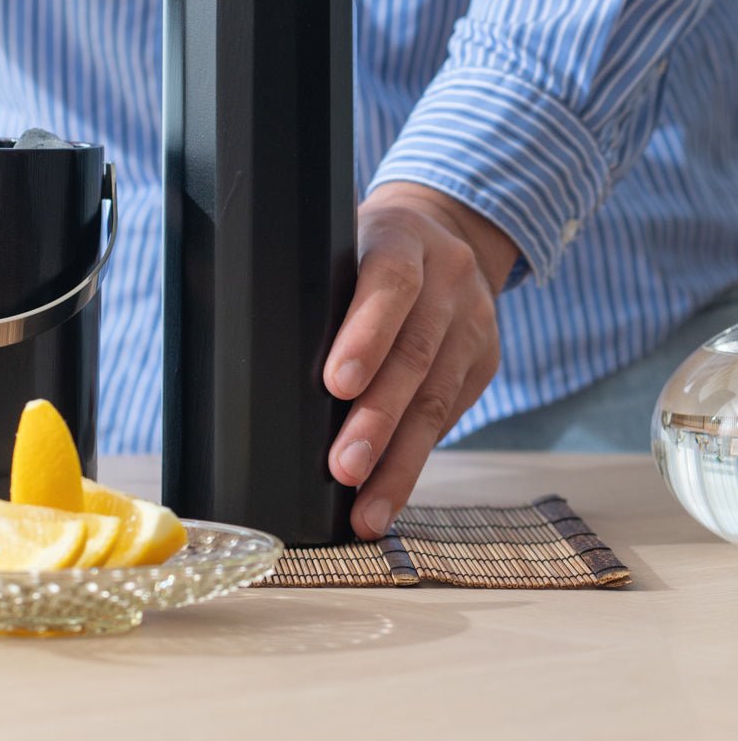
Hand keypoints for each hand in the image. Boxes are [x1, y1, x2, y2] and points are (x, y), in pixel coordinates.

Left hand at [323, 181, 518, 538]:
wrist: (448, 233)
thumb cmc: (369, 249)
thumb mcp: (344, 241)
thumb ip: (318, 283)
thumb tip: (258, 352)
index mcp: (403, 239)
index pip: (390, 283)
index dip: (366, 334)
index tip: (336, 384)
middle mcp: (448, 278)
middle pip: (416, 353)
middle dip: (378, 417)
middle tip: (343, 467)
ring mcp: (473, 322)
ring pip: (438, 398)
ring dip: (399, 460)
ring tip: (365, 507)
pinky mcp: (483, 362)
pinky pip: (450, 417)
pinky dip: (415, 460)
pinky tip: (387, 494)